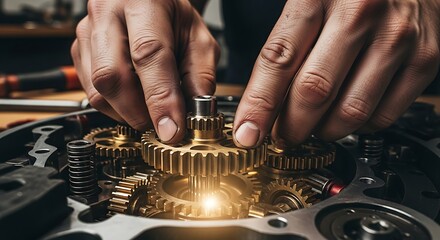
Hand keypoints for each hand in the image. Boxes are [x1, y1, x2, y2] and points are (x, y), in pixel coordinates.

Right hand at [71, 0, 218, 142]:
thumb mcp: (199, 38)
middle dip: (138, 113)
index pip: (148, 55)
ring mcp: (87, 32)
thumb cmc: (172, 15)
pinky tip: (133, 101)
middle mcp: (107, 13)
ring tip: (149, 112)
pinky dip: (114, 107)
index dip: (160, 98)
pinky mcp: (78, 51)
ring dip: (126, 113)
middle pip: (111, 76)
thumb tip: (195, 114)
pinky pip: (89, 92)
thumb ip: (201, 75)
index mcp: (143, 2)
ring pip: (96, 89)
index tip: (171, 129)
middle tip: (161, 126)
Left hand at [233, 0, 439, 147]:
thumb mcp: (308, 1)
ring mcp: (397, 38)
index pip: (279, 60)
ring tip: (312, 125)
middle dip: (290, 127)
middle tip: (280, 135)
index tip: (247, 134)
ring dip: (322, 131)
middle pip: (314, 92)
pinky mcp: (424, 60)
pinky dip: (357, 127)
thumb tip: (261, 102)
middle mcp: (361, 13)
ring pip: (349, 112)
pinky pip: (384, 116)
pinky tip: (346, 113)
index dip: (259, 105)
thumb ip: (285, 46)